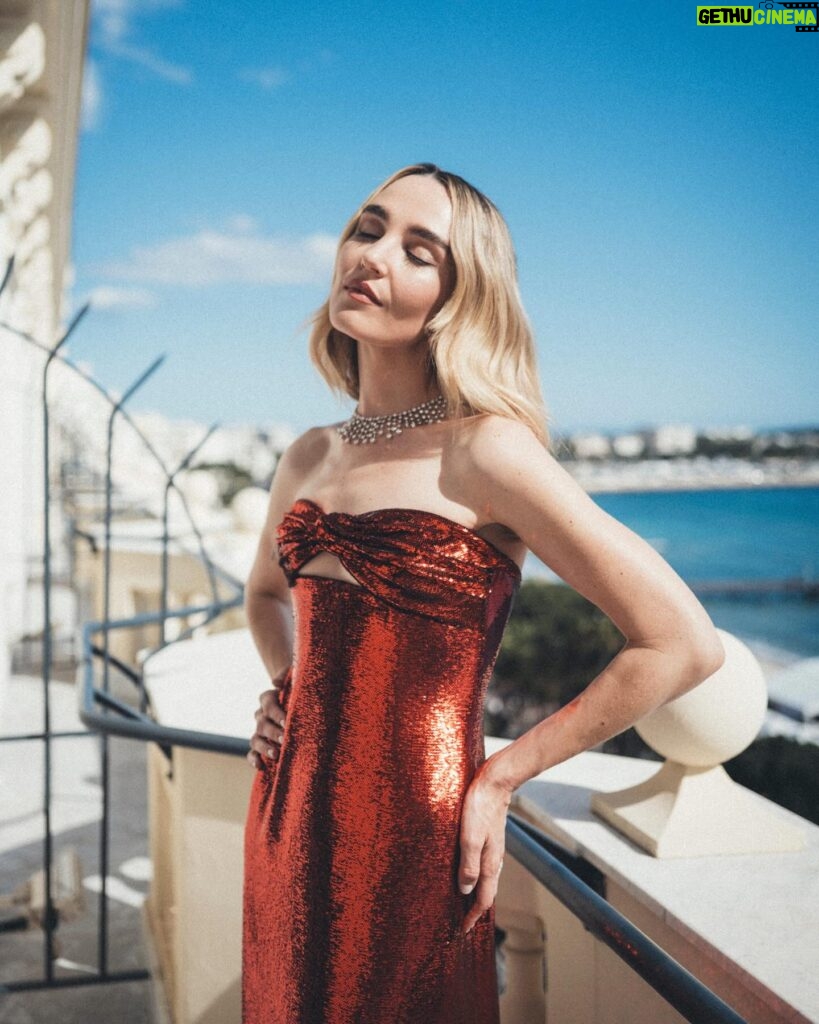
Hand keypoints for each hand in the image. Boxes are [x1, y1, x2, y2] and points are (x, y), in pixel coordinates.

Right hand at [247, 666, 290, 769]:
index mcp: (268, 698)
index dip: (276, 713)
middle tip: (285, 739)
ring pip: (255, 739)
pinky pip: (252, 753)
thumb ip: (285, 676)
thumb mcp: (295, 677)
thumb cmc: (299, 689)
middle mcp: (261, 715)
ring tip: (276, 754)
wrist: (299, 702)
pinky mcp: (259, 745)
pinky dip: (254, 759)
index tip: (287, 721)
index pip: (268, 704)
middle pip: (262, 723)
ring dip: (264, 747)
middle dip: (273, 732)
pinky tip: (260, 766)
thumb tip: (275, 684)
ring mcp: (259, 731)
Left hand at [457, 762, 512, 933]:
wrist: (495, 782)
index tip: (463, 931)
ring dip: (474, 894)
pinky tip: (466, 873)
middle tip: (461, 923)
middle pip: (487, 893)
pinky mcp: (489, 839)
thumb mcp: (470, 836)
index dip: (473, 917)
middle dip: (474, 910)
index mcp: (491, 863)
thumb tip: (464, 890)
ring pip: (486, 880)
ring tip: (461, 903)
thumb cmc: (479, 807)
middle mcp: (494, 860)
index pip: (483, 900)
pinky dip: (475, 878)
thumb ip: (468, 864)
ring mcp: (493, 849)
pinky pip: (483, 867)